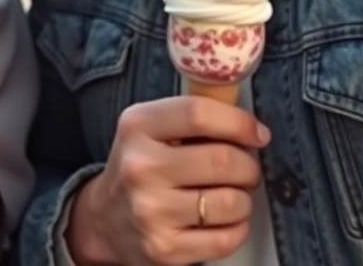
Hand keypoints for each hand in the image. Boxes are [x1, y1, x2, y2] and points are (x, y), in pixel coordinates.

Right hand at [66, 96, 269, 265]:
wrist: (105, 219)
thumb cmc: (139, 166)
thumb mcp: (149, 126)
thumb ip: (190, 116)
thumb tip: (247, 121)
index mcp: (137, 126)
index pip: (199, 114)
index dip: (238, 122)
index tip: (256, 133)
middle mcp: (140, 167)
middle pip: (222, 159)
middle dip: (248, 165)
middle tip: (246, 168)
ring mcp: (151, 211)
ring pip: (231, 201)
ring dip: (244, 198)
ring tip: (232, 193)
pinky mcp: (164, 248)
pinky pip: (226, 238)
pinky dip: (237, 227)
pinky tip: (225, 218)